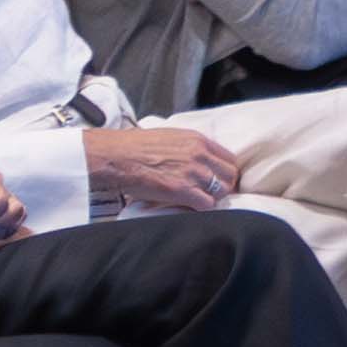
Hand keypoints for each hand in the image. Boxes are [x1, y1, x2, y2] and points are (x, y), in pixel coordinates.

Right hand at [84, 119, 247, 212]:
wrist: (117, 156)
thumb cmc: (135, 146)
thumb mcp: (169, 136)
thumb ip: (188, 147)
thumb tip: (196, 158)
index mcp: (197, 140)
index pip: (229, 158)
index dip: (224, 172)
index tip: (219, 180)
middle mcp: (199, 155)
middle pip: (230, 176)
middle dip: (223, 187)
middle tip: (212, 194)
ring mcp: (193, 173)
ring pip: (221, 192)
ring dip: (212, 199)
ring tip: (198, 201)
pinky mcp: (183, 191)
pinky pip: (206, 205)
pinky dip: (201, 209)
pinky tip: (190, 208)